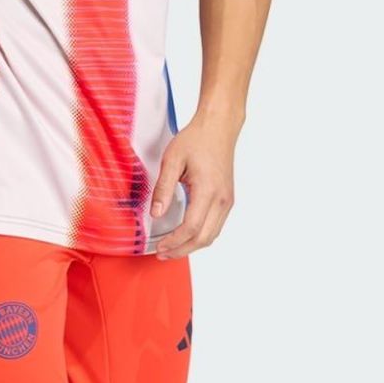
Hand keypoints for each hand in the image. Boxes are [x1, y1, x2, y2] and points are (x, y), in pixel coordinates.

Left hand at [149, 114, 237, 257]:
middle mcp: (222, 199)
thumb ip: (163, 188)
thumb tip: (156, 214)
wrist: (218, 128)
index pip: (191, 227)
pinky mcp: (227, 199)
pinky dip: (201, 236)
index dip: (175, 242)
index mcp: (208, 190)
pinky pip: (216, 226)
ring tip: (173, 248)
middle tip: (163, 253)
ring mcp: (227, 200)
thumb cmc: (196, 140)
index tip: (160, 246)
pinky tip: (187, 235)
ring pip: (212, 235)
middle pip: (204, 238)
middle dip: (182, 250)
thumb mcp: (172, 160)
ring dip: (192, 245)